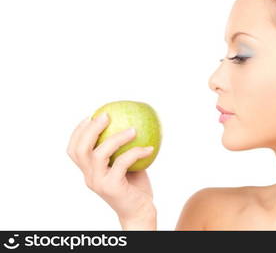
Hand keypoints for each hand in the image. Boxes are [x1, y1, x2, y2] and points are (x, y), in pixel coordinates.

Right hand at [66, 113, 156, 229]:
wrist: (140, 212)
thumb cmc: (135, 187)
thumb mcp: (126, 165)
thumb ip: (122, 149)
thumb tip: (132, 122)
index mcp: (88, 172)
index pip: (74, 150)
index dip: (78, 132)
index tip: (90, 116)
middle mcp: (89, 177)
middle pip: (80, 150)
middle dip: (90, 129)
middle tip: (106, 115)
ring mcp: (99, 183)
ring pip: (98, 155)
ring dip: (116, 138)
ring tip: (133, 130)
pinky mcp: (112, 187)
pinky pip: (122, 163)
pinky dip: (136, 152)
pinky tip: (150, 148)